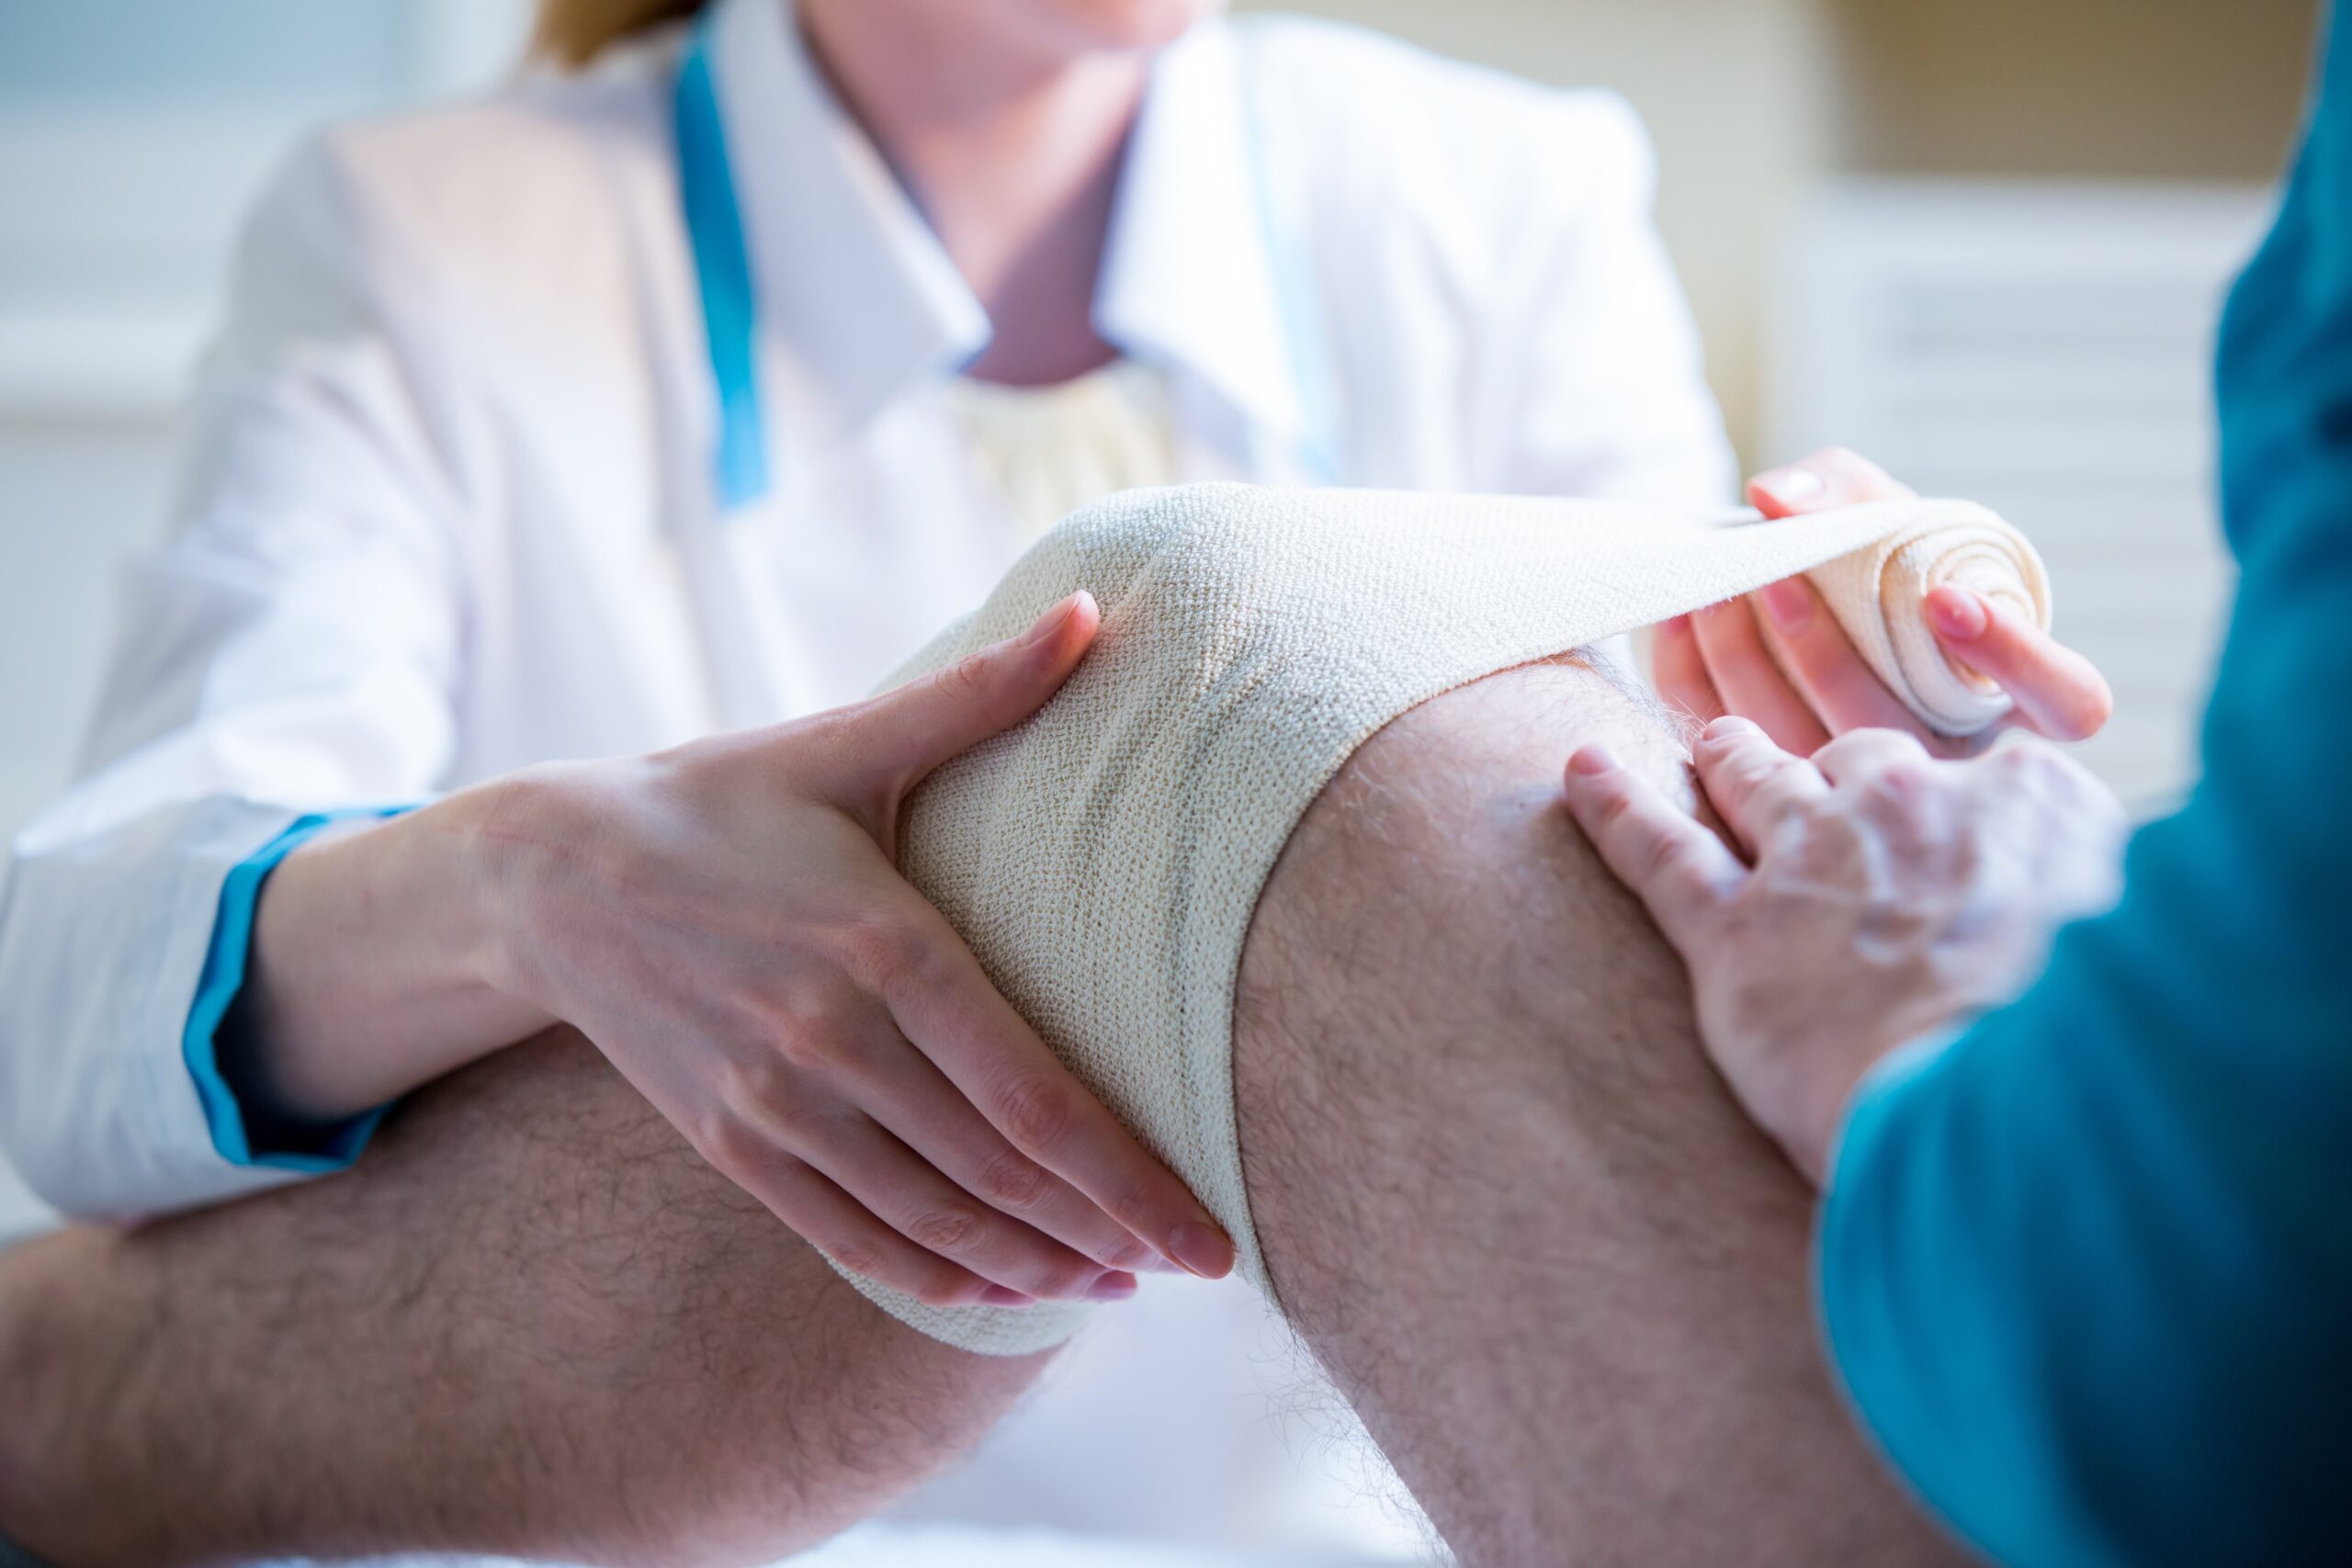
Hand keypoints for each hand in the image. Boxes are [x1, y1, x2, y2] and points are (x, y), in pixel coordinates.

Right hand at [483, 593, 1234, 1306]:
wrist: (547, 875)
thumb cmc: (719, 801)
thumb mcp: (843, 743)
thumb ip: (978, 693)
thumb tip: (1095, 612)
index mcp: (883, 945)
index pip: (1033, 1096)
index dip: (1130, 1177)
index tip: (1210, 1233)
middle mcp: (832, 1042)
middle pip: (998, 1173)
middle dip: (1108, 1232)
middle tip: (1198, 1265)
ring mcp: (775, 1106)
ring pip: (932, 1219)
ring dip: (1034, 1265)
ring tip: (1119, 1283)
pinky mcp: (734, 1145)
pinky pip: (850, 1237)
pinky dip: (934, 1278)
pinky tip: (1003, 1292)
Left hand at [1560, 718, 2126, 1183]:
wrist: (2013, 1107)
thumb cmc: (2089, 1056)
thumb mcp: (2135, 952)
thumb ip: (2095, 911)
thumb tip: (2079, 927)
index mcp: (2025, 800)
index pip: (1971, 773)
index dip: (1945, 801)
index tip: (1937, 817)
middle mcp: (1910, 804)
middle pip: (1853, 760)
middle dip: (1828, 768)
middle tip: (1804, 772)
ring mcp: (1813, 858)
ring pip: (1751, 780)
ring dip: (1726, 758)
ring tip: (1706, 745)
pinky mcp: (1734, 930)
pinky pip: (1657, 848)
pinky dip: (1612, 807)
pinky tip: (1579, 773)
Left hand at [1651, 448, 2113, 757]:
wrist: (1814, 611)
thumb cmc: (1881, 569)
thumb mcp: (1888, 516)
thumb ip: (1850, 491)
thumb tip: (1776, 498)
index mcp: (2011, 696)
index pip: (2068, 702)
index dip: (2017, 657)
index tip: (1946, 598)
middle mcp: (1947, 758)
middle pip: (1893, 731)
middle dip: (1821, 652)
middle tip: (1772, 577)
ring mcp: (1863, 789)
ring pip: (1801, 749)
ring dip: (1745, 663)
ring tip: (1716, 591)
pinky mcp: (1778, 794)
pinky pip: (1726, 749)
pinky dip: (1692, 680)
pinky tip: (1680, 621)